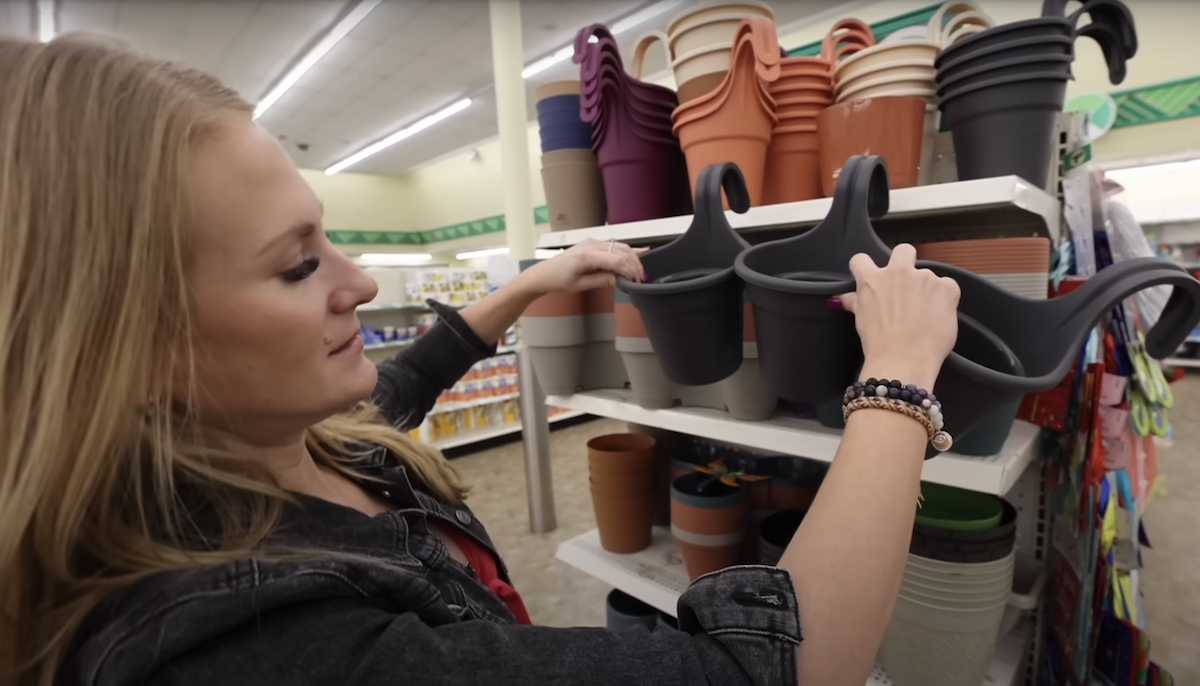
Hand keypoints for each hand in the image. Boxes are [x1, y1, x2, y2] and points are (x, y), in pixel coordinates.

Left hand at [517, 238, 646, 294]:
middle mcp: (592, 244)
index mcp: (587, 255)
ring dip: (633, 259)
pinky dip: (628, 250)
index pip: (616, 259)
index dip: (629, 270)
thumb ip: (602, 280)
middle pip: (622, 251)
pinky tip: (642, 251)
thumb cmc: (559, 280)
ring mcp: (593, 242)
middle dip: (634, 265)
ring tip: (639, 273)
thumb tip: (621, 280)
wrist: (544, 274)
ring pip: (621, 247)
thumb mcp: (581, 285)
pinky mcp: (594, 244)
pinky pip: (615, 246)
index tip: (635, 282)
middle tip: (640, 280)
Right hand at [840, 244, 958, 389]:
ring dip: (926, 290)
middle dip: (904, 262)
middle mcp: (898, 272)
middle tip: (906, 285)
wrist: (903, 361)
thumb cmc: (879, 344)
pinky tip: (938, 316)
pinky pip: (948, 287)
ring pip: (928, 276)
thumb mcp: (861, 320)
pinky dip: (945, 300)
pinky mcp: (947, 288)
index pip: (861, 260)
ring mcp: (924, 278)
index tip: (870, 276)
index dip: (865, 268)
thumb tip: (842, 297)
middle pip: (903, 251)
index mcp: (872, 280)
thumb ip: (854, 302)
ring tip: (924, 315)